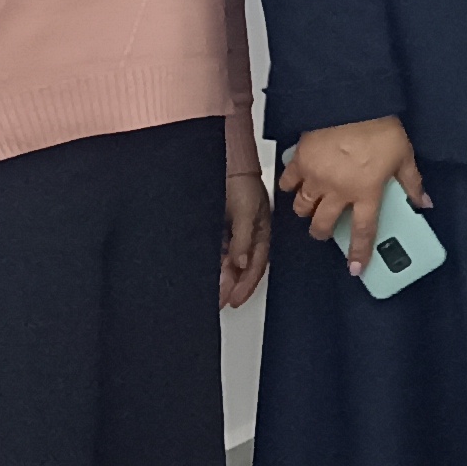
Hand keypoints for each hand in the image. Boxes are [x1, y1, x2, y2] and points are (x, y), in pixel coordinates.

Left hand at [220, 153, 271, 312]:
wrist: (225, 162)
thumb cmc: (242, 181)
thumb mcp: (246, 211)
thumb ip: (244, 239)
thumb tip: (241, 263)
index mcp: (261, 234)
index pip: (256, 266)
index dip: (246, 286)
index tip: (235, 301)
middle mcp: (247, 236)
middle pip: (242, 268)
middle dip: (232, 287)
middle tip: (220, 303)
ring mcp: (232, 233)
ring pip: (228, 262)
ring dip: (221, 278)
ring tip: (211, 293)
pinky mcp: (217, 228)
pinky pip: (216, 252)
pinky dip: (212, 264)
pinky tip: (204, 273)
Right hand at [283, 116, 422, 246]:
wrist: (353, 103)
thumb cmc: (381, 129)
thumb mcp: (404, 157)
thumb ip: (412, 183)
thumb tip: (423, 202)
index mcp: (366, 192)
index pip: (364, 231)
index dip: (360, 252)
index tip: (356, 268)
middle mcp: (338, 191)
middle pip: (322, 224)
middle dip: (321, 232)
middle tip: (323, 230)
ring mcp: (316, 178)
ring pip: (301, 207)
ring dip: (305, 211)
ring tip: (310, 208)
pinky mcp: (300, 162)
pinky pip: (287, 181)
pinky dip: (289, 185)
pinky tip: (294, 184)